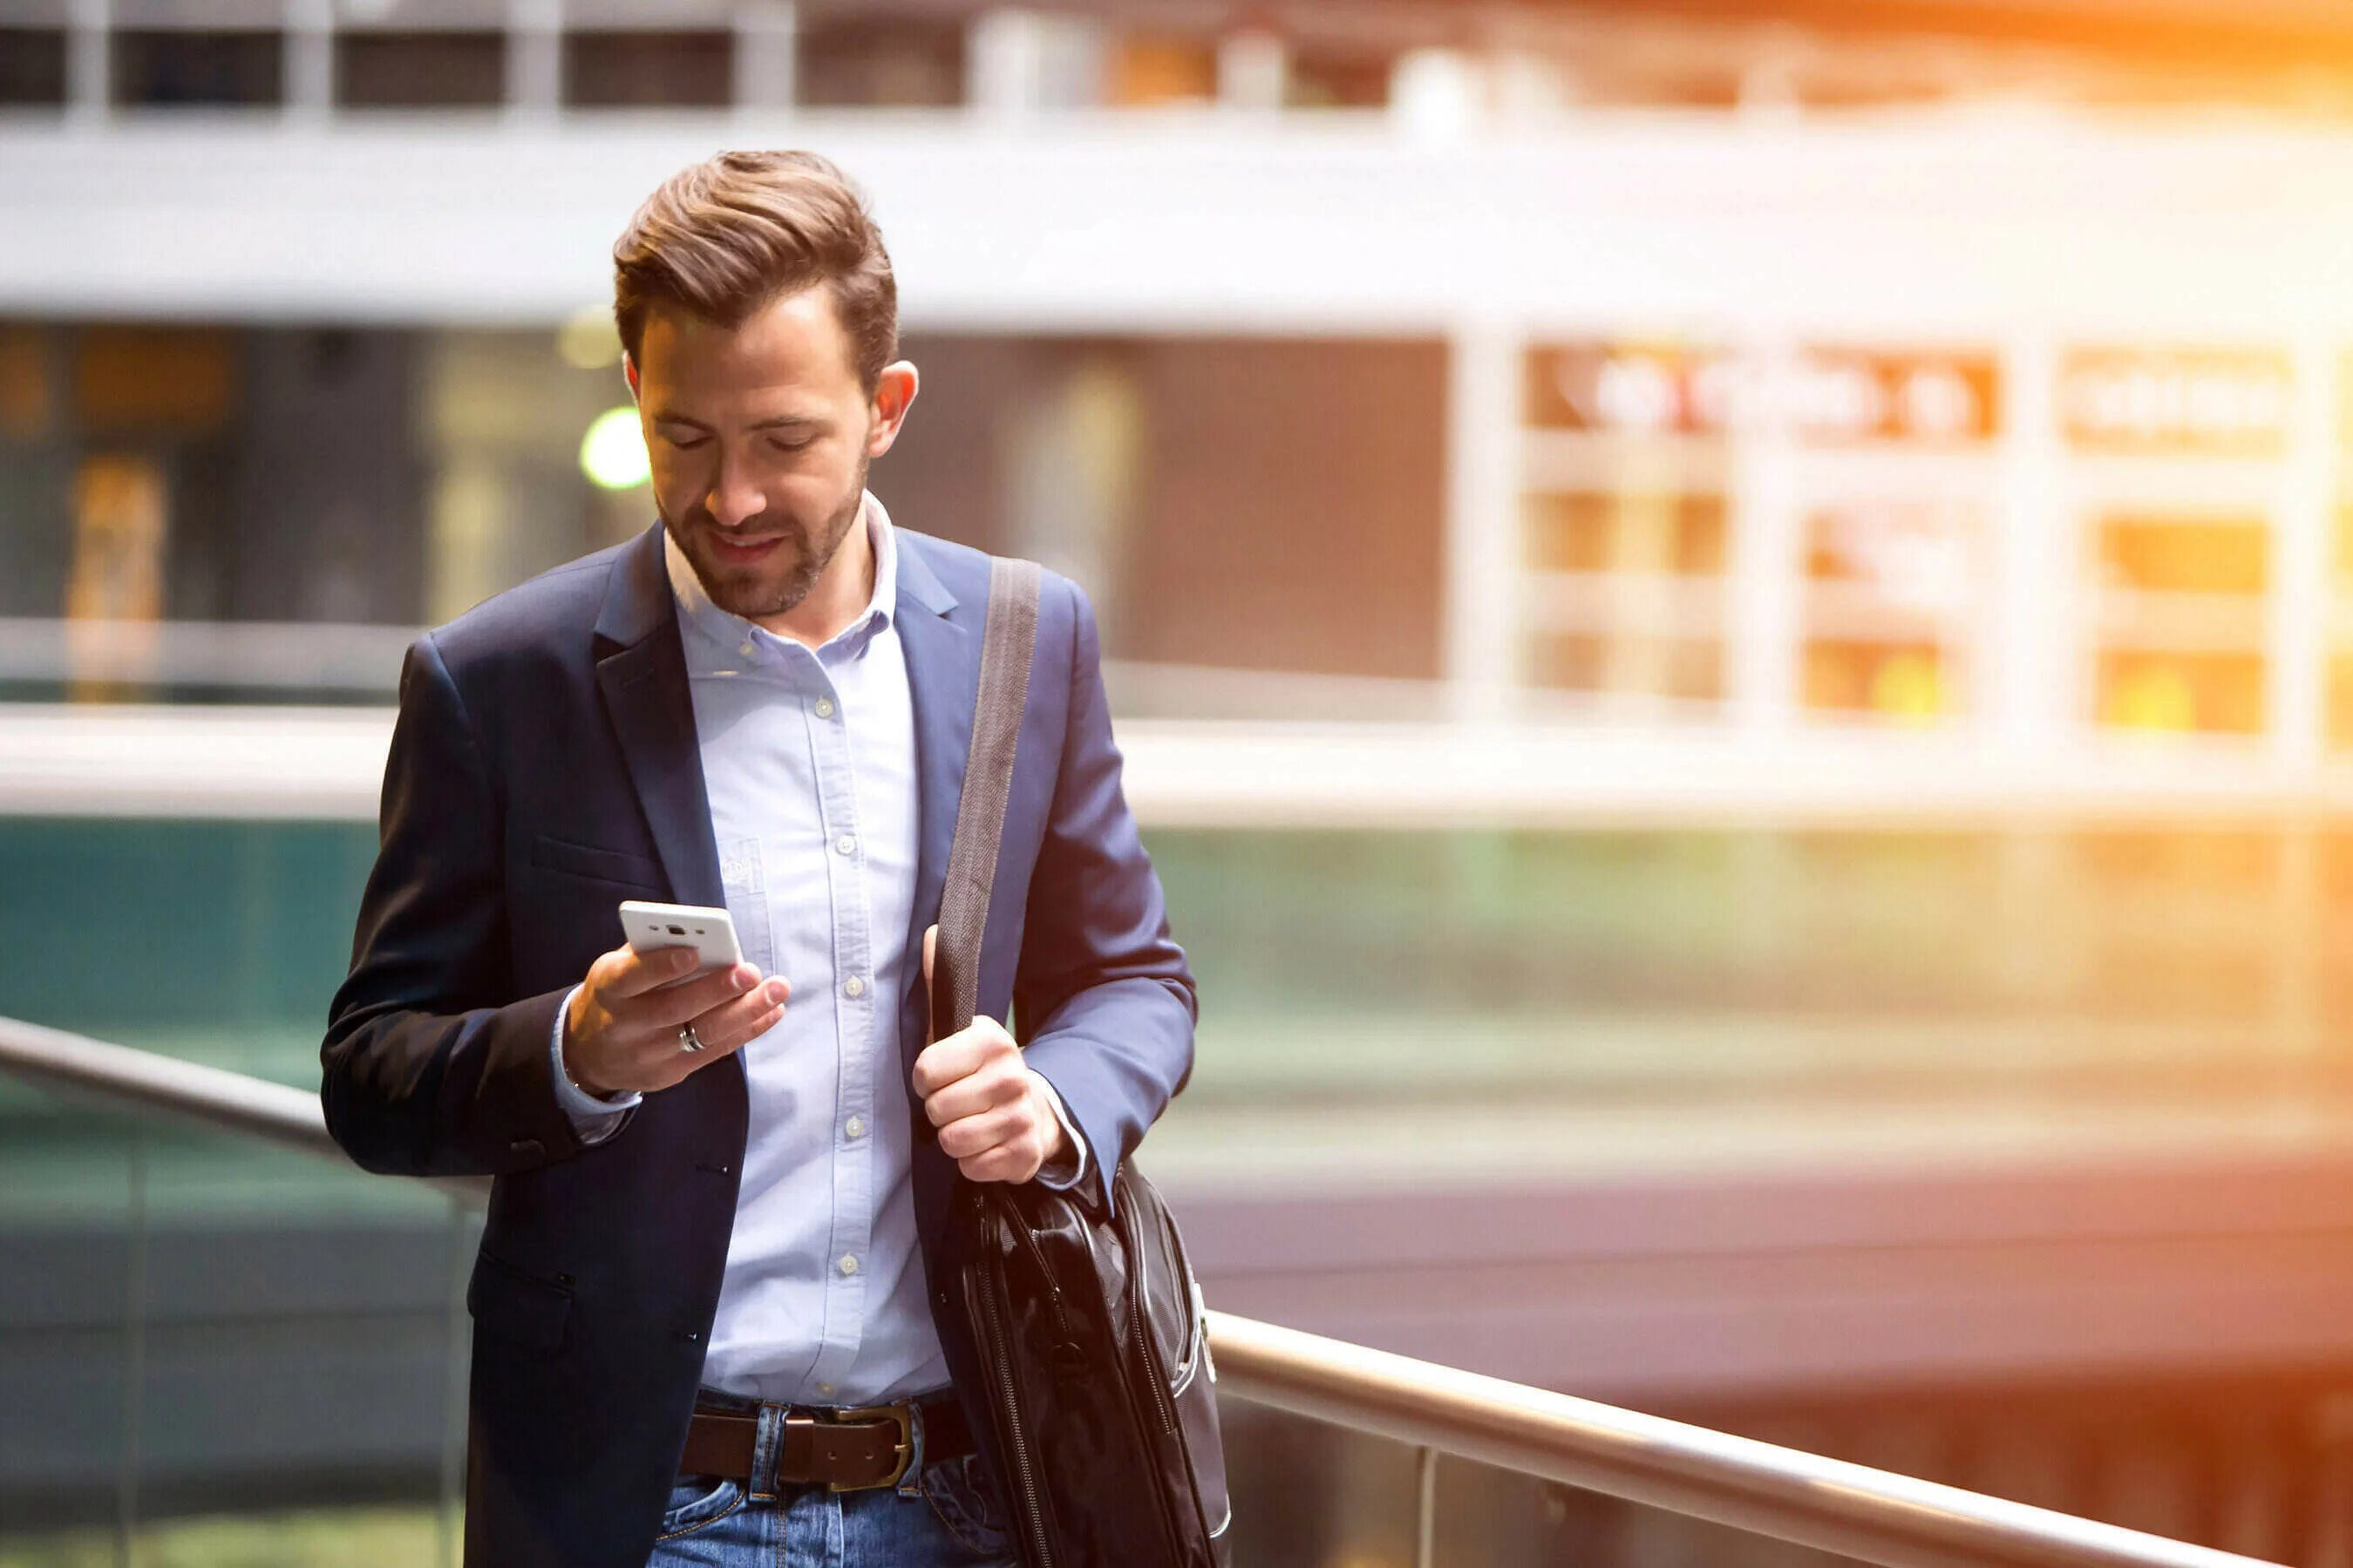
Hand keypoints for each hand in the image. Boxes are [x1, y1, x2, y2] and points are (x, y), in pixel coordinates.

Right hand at [561, 943, 788, 1096]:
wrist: (588, 1053)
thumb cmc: (616, 995)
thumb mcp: (616, 969)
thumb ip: (652, 953)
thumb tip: (704, 937)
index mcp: (610, 988)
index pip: (633, 977)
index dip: (663, 966)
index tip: (695, 952)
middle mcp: (626, 1025)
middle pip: (675, 1008)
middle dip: (718, 990)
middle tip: (752, 972)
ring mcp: (648, 1054)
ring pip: (701, 1034)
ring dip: (745, 1012)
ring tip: (777, 992)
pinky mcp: (669, 1073)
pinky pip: (713, 1052)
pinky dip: (746, 1031)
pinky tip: (771, 1013)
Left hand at [912, 925, 1069, 1183]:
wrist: (1031, 1110)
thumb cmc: (978, 1070)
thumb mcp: (956, 1028)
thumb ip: (939, 983)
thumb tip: (931, 931)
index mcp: (992, 1040)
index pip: (926, 1069)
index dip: (924, 1078)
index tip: (936, 1075)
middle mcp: (1013, 1075)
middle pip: (938, 1108)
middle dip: (939, 1110)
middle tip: (956, 1101)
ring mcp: (1022, 1117)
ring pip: (954, 1141)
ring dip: (953, 1137)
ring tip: (968, 1122)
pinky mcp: (1025, 1155)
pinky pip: (972, 1167)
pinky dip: (971, 1162)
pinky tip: (984, 1144)